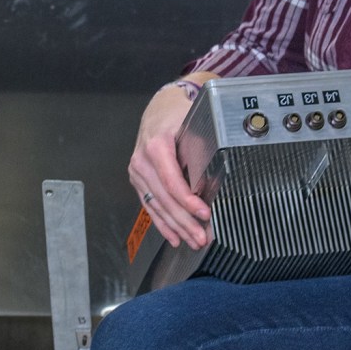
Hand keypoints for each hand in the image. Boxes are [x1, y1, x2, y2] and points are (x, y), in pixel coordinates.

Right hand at [128, 83, 209, 248]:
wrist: (159, 109)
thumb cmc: (177, 115)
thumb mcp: (192, 124)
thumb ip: (200, 150)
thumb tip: (212, 179)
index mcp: (156, 146)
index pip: (172, 181)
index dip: (188, 201)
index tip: (204, 214)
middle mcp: (142, 161)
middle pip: (165, 199)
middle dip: (184, 221)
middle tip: (202, 237)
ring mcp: (138, 173)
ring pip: (157, 206)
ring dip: (176, 227)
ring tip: (193, 241)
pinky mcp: (138, 181)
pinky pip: (150, 205)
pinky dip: (163, 223)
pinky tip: (174, 237)